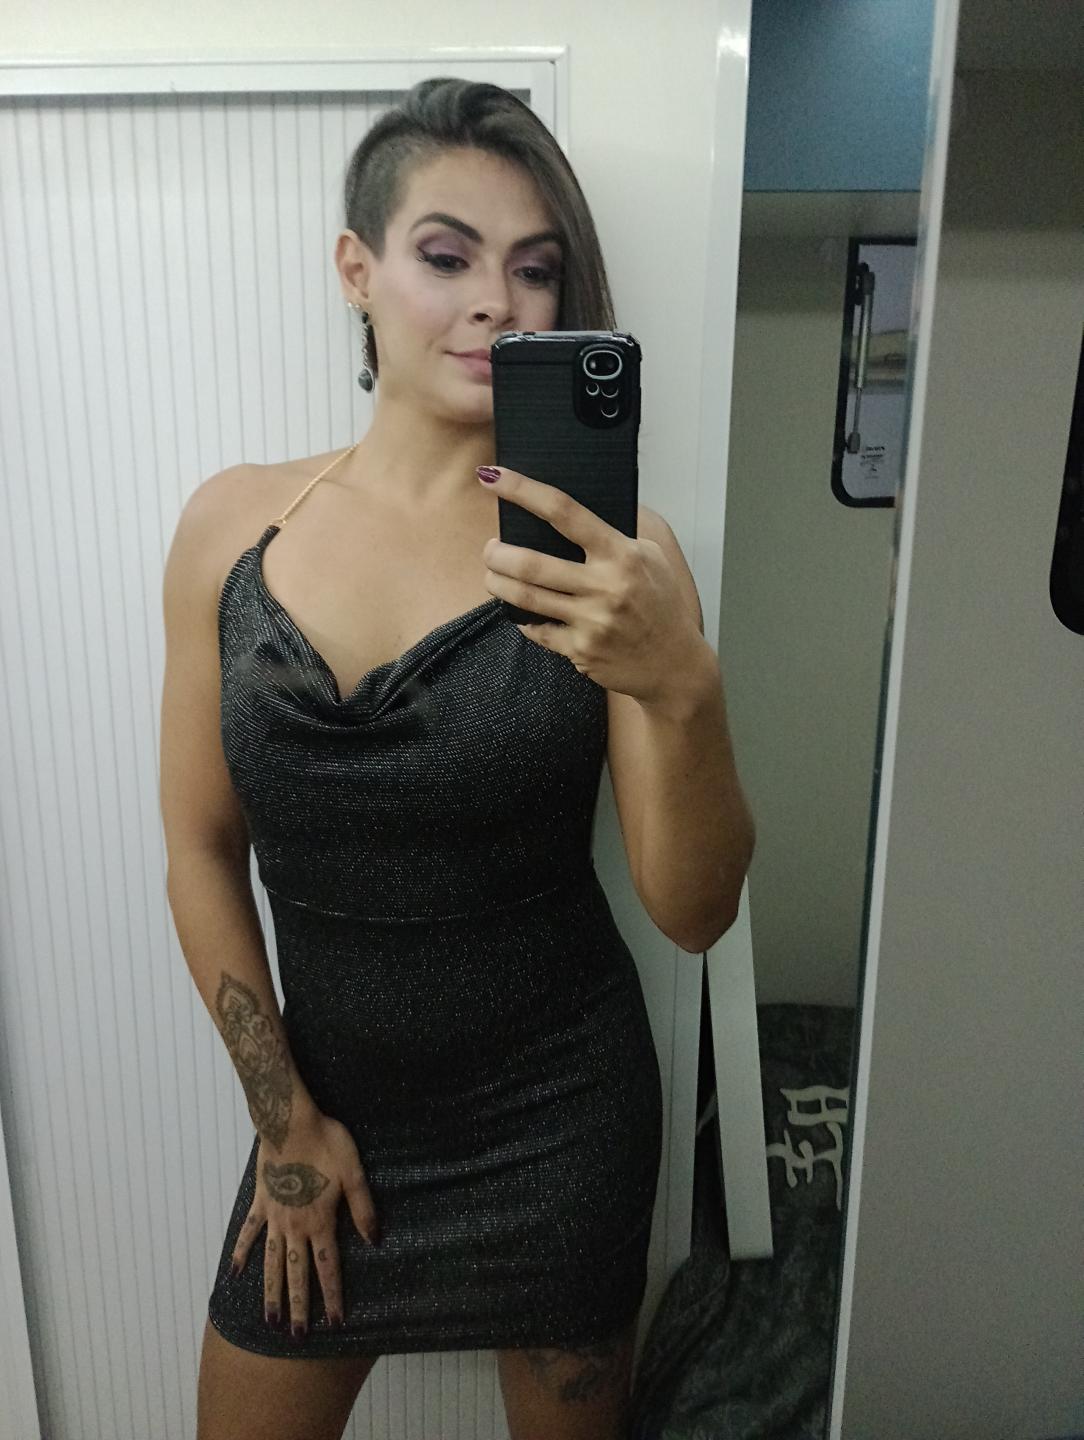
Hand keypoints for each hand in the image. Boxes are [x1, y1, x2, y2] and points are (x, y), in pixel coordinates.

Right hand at [230, 1112, 379, 1339]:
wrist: (289, 1121)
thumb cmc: (326, 1141)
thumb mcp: (354, 1171)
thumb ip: (363, 1207)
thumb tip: (374, 1240)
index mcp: (320, 1220)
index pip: (328, 1267)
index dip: (333, 1296)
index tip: (336, 1323)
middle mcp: (295, 1226)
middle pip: (298, 1274)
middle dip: (300, 1307)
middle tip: (298, 1337)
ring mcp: (274, 1217)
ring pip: (272, 1263)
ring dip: (271, 1292)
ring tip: (269, 1321)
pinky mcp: (260, 1203)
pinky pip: (248, 1233)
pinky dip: (240, 1253)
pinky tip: (234, 1275)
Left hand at [478, 465, 702, 703]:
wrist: (674, 664)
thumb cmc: (660, 604)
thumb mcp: (650, 558)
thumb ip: (614, 536)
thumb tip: (568, 512)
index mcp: (622, 555)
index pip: (564, 512)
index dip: (523, 491)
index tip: (494, 477)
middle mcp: (605, 587)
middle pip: (531, 563)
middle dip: (497, 553)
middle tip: (490, 548)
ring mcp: (591, 622)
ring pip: (525, 597)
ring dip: (498, 582)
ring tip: (492, 574)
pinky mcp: (581, 651)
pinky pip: (536, 630)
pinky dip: (522, 618)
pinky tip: (520, 610)